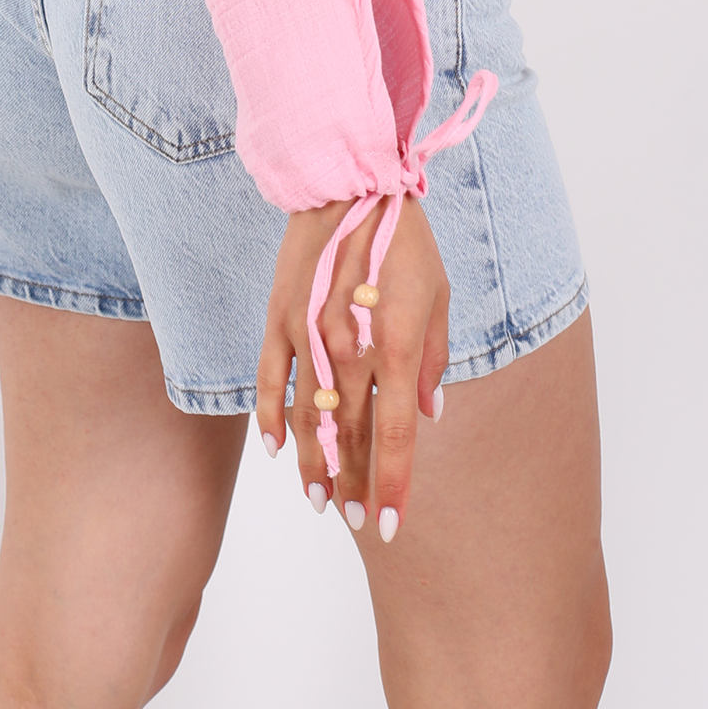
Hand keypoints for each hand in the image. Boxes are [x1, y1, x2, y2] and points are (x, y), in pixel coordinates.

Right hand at [255, 191, 449, 538]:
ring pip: (308, 418)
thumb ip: (432, 359)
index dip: (394, 484)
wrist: (349, 184)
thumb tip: (427, 414)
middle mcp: (350, 346)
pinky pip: (270, 379)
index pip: (395, 434)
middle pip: (350, 435)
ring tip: (321, 502)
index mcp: (395, 343)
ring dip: (313, 465)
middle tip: (359, 520)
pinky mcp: (280, 318)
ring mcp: (309, 334)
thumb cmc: (404, 239)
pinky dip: (272, 417)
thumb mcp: (437, 295)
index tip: (391, 524)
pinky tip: (278, 449)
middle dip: (356, 484)